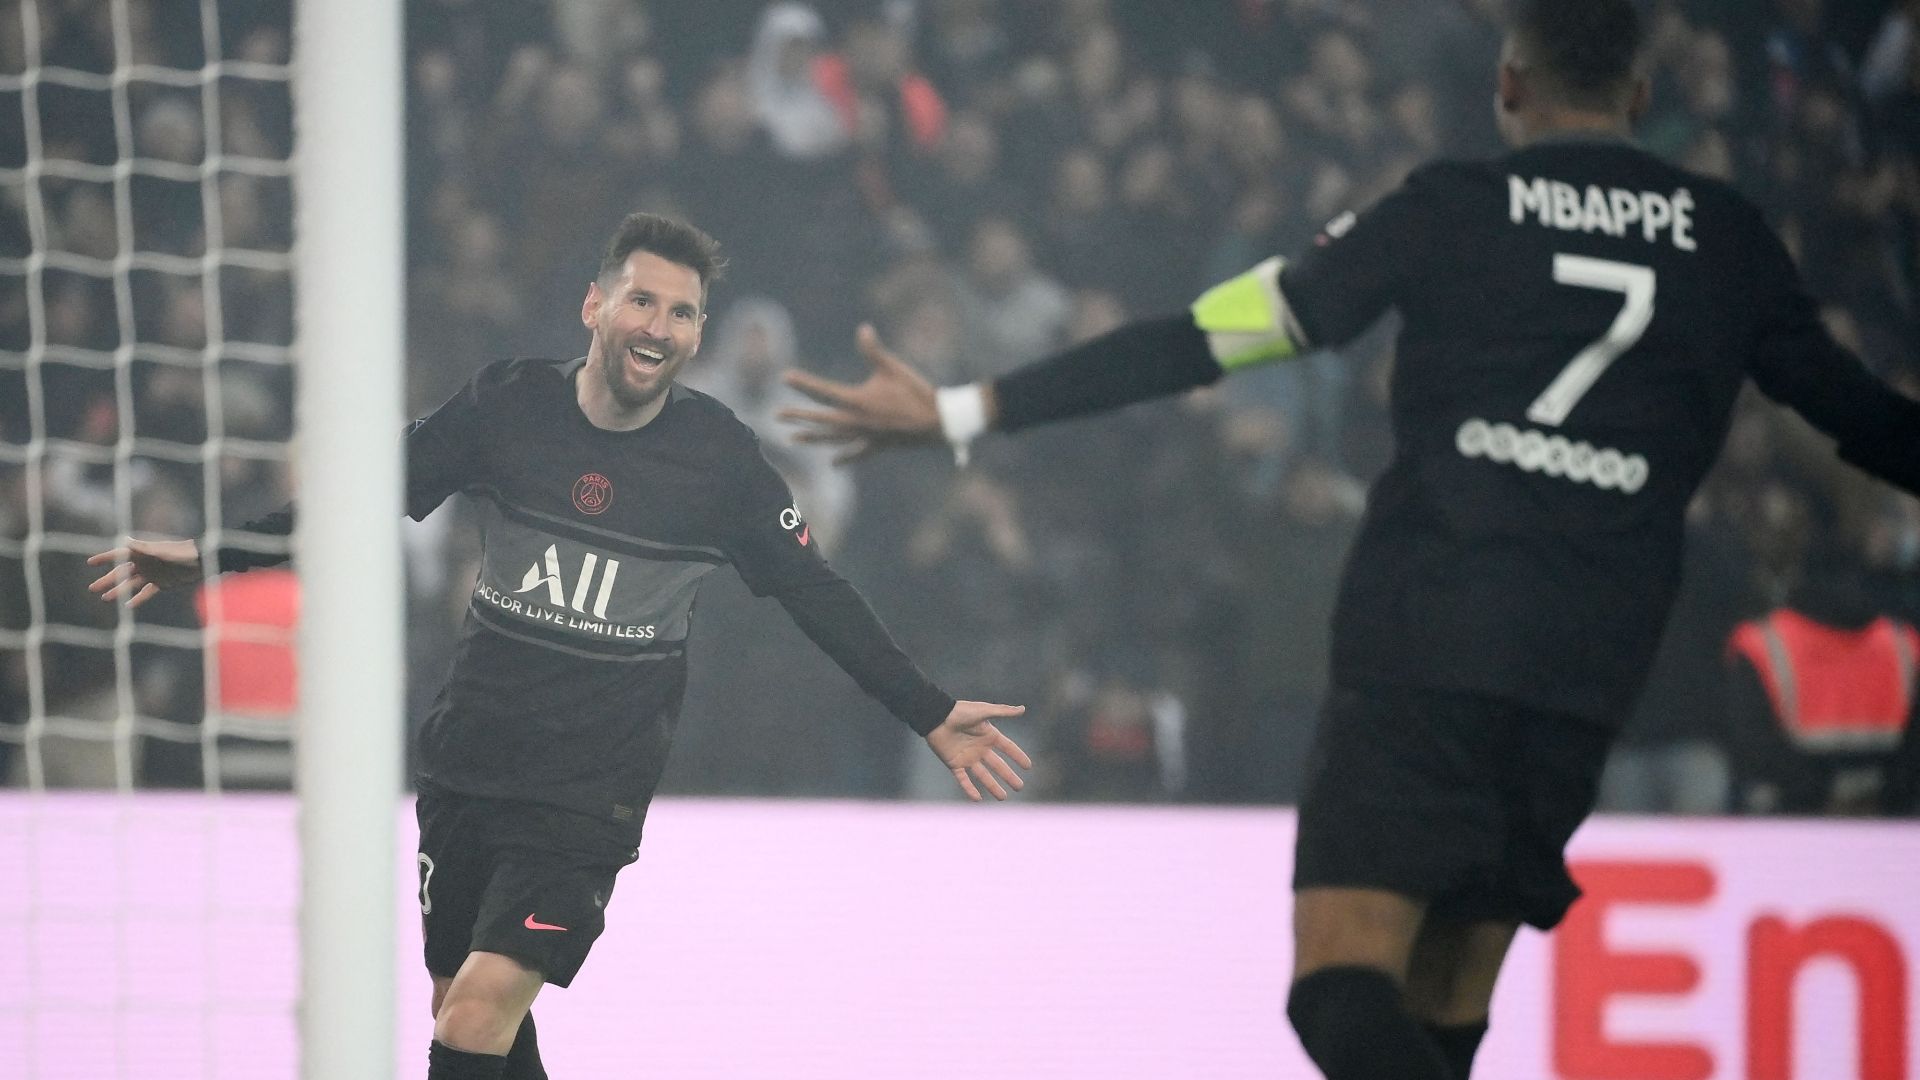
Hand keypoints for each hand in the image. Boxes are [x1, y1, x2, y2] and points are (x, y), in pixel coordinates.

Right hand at [86, 537, 203, 607]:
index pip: (119, 555)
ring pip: (131, 584)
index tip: (90, 563)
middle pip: (121, 572)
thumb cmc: (181, 553)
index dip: (105, 558)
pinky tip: (128, 606)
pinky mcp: (162, 583)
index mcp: (143, 552)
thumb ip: (143, 549)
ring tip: (104, 598)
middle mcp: (145, 563)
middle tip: (91, 588)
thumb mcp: (161, 551)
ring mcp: (153, 574)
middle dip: (107, 579)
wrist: (202, 562)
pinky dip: (138, 599)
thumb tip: (125, 541)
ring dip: (118, 591)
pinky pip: (147, 592)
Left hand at [779, 324, 943, 463]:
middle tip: (776, 415)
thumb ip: (873, 350)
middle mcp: (856, 422)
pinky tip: (832, 462)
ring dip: (811, 438)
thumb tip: (863, 328)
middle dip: (797, 415)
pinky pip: (855, 453)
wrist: (937, 423)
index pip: (823, 391)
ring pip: (831, 439)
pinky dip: (843, 458)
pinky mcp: (877, 446)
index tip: (784, 377)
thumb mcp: (893, 368)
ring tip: (792, 438)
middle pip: (820, 418)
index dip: (803, 382)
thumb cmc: (915, 392)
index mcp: (857, 402)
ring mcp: (865, 437)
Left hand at [925, 701, 1031, 801]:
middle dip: (1009, 776)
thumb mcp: (983, 710)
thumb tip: (1022, 709)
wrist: (936, 716)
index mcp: (988, 735)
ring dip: (993, 787)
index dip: (1018, 756)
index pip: (1008, 748)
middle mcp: (980, 748)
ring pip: (983, 776)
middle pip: (998, 765)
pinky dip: (969, 789)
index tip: (1028, 766)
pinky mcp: (954, 763)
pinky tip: (977, 799)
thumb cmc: (960, 711)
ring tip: (1003, 798)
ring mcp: (968, 757)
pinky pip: (963, 779)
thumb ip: (1002, 711)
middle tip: (1019, 787)